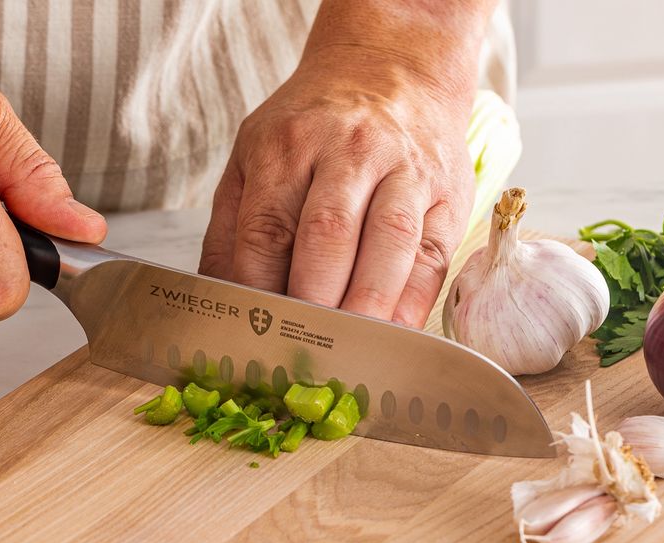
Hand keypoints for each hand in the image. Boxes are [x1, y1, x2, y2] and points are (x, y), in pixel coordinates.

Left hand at [198, 46, 474, 327]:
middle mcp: (348, 152)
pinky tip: (392, 336)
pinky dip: (412, 304)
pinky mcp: (447, 193)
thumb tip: (216, 300)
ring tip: (349, 352)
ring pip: (388, 244)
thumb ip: (231, 225)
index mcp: (288, 145)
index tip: (254, 336)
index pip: (267, 230)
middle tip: (299, 354)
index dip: (260, 291)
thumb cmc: (315, 126)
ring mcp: (404, 171)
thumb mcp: (256, 153)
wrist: (392, 68)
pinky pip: (433, 256)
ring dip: (367, 306)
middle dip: (313, 302)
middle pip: (327, 236)